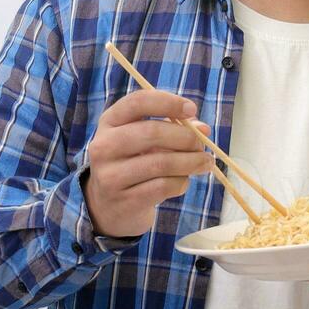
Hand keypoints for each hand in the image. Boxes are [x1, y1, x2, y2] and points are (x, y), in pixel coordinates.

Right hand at [82, 90, 214, 237]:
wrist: (109, 206)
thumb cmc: (133, 163)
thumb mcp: (144, 140)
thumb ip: (173, 128)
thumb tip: (203, 129)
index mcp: (109, 122)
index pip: (137, 102)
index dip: (168, 102)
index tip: (192, 109)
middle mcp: (103, 146)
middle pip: (152, 132)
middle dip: (186, 137)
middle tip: (201, 144)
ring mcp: (110, 176)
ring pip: (161, 163)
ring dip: (191, 162)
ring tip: (205, 163)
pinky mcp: (123, 201)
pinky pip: (162, 187)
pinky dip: (181, 182)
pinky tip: (184, 181)